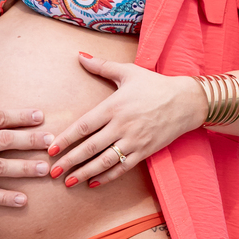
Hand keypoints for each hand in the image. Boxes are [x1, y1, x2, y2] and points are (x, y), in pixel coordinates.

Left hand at [46, 53, 205, 188]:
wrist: (186, 101)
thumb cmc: (154, 85)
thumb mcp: (128, 71)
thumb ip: (102, 66)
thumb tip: (79, 55)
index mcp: (114, 106)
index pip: (85, 126)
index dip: (67, 139)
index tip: (51, 149)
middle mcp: (122, 126)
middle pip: (91, 147)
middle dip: (70, 161)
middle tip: (53, 172)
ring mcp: (134, 141)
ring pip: (105, 161)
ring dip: (86, 173)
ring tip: (69, 182)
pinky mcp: (145, 151)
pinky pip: (123, 168)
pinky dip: (108, 177)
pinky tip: (94, 183)